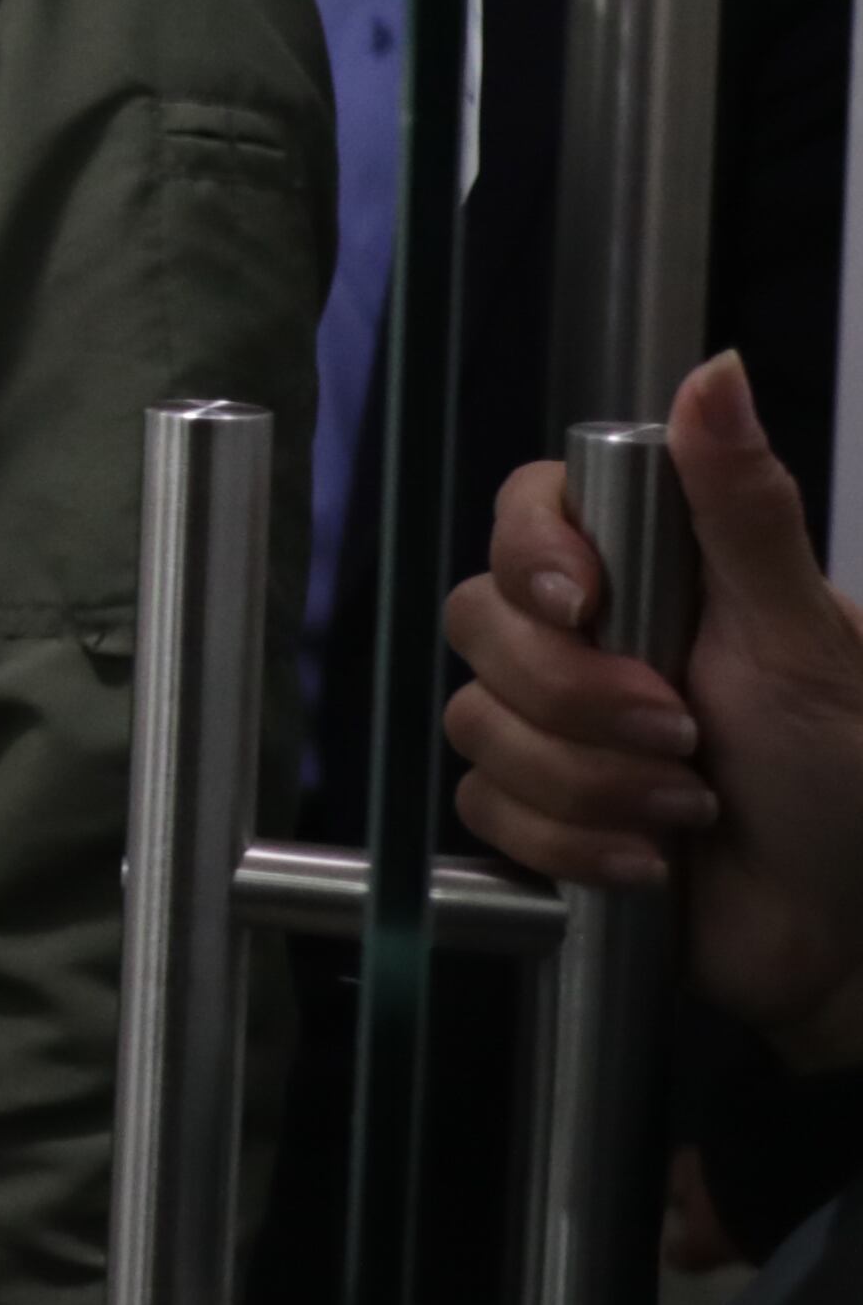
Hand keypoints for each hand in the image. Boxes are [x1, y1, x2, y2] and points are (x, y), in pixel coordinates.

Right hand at [444, 352, 862, 1071]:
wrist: (848, 936)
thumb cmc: (850, 777)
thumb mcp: (805, 636)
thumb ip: (743, 506)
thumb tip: (719, 367)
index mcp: (654, 573)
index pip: (528, 510)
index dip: (533, 553)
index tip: (583, 603)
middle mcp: (591, 636)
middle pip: (483, 623)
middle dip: (578, 700)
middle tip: (685, 735)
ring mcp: (557, 725)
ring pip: (479, 724)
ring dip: (590, 784)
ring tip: (687, 812)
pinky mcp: (538, 809)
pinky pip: (485, 808)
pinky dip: (570, 843)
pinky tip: (650, 862)